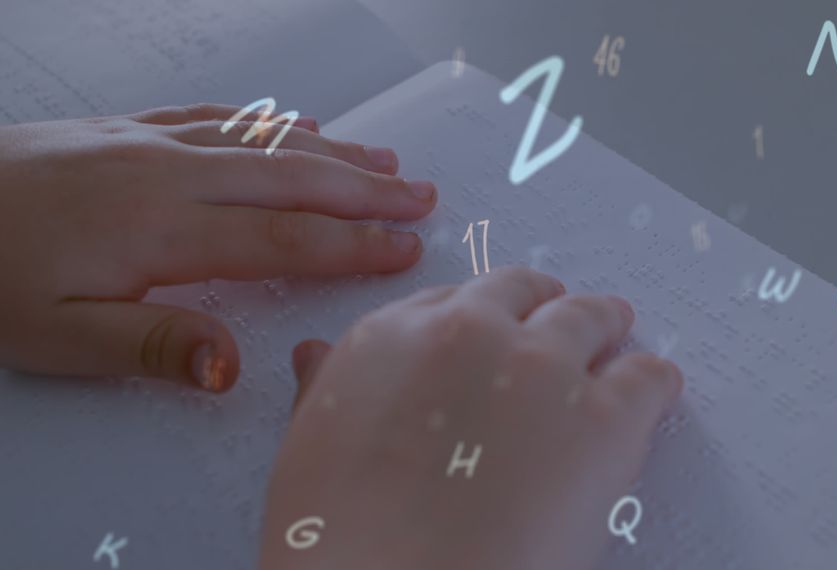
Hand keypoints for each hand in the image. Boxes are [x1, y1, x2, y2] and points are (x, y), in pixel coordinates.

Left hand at [0, 104, 436, 391]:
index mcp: (163, 230)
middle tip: (421, 197)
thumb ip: (154, 347)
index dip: (352, 245)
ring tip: (384, 159)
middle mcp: (172, 175)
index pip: (283, 238)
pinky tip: (297, 122)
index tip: (405, 249)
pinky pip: (219, 115)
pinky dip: (270, 120)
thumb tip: (233, 366)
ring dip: (332, 150)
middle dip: (366, 190)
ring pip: (265, 141)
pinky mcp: (131, 128)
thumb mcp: (60, 338)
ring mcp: (153, 142)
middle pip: (292, 179)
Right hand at [258, 267, 682, 569]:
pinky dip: (652, 382)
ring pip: (590, 317)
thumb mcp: (311, 450)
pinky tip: (652, 391)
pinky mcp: (604, 418)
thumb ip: (328, 389)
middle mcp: (469, 333)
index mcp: (392, 337)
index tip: (499, 332)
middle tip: (561, 327)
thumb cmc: (341, 546)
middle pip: (525, 294)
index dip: (484, 318)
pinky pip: (647, 377)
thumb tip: (315, 356)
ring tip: (614, 336)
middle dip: (543, 310)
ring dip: (601, 328)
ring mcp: (542, 368)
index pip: (455, 300)